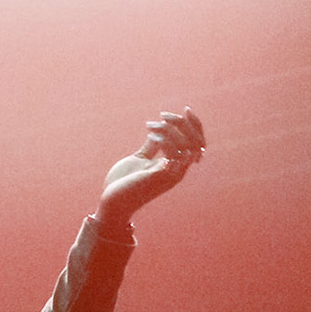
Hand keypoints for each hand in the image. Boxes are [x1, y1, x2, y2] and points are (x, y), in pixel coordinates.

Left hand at [94, 107, 204, 231]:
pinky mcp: (160, 177)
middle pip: (196, 142)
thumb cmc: (124, 182)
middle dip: (183, 123)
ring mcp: (170, 175)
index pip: (198, 143)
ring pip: (186, 146)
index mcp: (176, 166)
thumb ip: (151, 147)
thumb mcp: (140, 159)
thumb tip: (158, 131)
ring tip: (150, 126)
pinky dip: (164, 138)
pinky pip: (172, 154)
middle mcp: (178, 171)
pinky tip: (149, 133)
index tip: (186, 109)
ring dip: (170, 129)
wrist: (112, 202)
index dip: (196, 124)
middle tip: (163, 115)